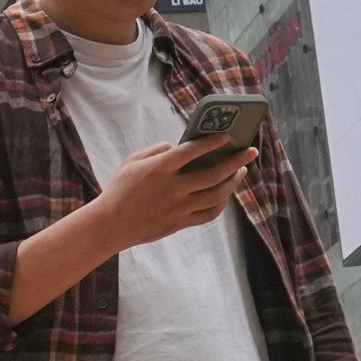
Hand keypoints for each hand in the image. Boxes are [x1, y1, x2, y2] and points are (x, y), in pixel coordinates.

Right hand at [89, 133, 248, 250]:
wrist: (111, 224)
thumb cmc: (120, 188)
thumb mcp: (132, 160)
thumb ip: (157, 149)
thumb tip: (178, 147)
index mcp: (159, 168)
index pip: (192, 151)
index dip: (212, 142)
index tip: (228, 136)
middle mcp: (173, 188)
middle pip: (213, 174)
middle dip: (236, 161)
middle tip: (250, 152)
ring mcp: (178, 207)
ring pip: (216, 195)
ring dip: (233, 182)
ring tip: (240, 171)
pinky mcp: (179, 223)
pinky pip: (208, 213)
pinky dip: (221, 203)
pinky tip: (225, 194)